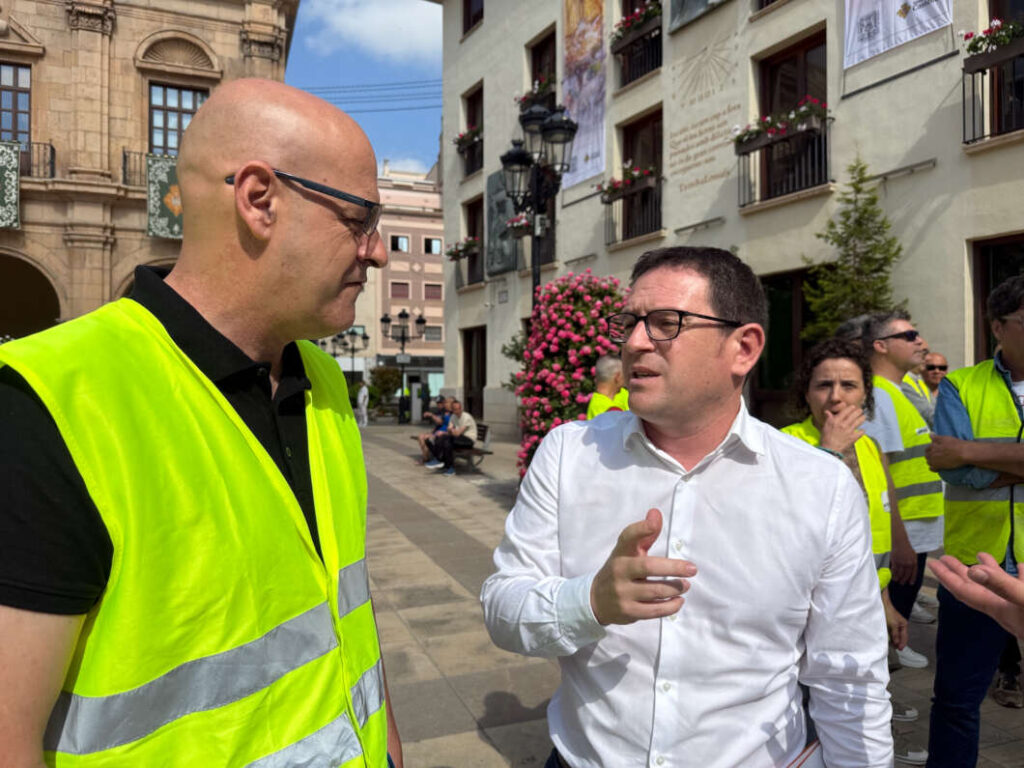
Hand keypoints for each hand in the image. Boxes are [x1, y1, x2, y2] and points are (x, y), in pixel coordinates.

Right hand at [590, 509, 696, 624]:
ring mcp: (622, 592)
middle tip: (692, 569)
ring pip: (656, 590)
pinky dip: (671, 606)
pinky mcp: (628, 611)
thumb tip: (656, 513)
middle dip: (673, 568)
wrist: (596, 600)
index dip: (641, 528)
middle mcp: (619, 571)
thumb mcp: (627, 552)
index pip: (628, 537)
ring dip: (675, 588)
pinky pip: (654, 611)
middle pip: (648, 566)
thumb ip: (644, 535)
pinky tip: (678, 601)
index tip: (654, 520)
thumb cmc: (620, 570)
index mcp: (620, 553)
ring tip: (685, 585)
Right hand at [819, 404, 864, 455]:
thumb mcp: (825, 426)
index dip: (851, 408)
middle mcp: (844, 424)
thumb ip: (828, 418)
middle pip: (854, 415)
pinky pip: (860, 432)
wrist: (829, 449)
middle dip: (858, 411)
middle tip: (860, 410)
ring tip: (863, 417)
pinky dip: (862, 431)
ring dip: (862, 418)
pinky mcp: (853, 438)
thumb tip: (827, 411)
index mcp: (836, 421)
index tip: (853, 407)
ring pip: (858, 422)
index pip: (846, 411)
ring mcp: (849, 431)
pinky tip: (862, 430)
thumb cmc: (826, 437)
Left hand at [882, 592, 907, 649]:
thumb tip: (897, 643)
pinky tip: (888, 638)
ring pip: (896, 634)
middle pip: (901, 636)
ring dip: (894, 640)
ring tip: (892, 645)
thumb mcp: (893, 624)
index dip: (902, 644)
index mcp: (903, 625)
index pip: (904, 637)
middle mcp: (900, 625)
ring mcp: (895, 624)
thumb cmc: (889, 612)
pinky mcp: (889, 623)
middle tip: (895, 649)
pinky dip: (890, 636)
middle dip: (898, 643)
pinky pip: (891, 631)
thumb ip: (895, 634)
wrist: (883, 603)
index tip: (899, 649)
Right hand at [890, 533, 916, 584]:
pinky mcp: (895, 561)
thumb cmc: (906, 548)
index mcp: (914, 562)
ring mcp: (901, 563)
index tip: (910, 583)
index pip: (914, 573)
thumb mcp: (913, 555)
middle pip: (906, 574)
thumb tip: (910, 570)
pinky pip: (894, 570)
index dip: (912, 579)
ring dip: (898, 578)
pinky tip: (892, 576)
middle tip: (902, 583)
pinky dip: (893, 574)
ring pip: (900, 573)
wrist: (900, 542)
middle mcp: (908, 563)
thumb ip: (912, 563)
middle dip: (904, 580)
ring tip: (896, 581)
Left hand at [925, 434, 966, 470]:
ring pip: (929, 462)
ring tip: (937, 462)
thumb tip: (930, 434)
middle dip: (930, 456)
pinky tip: (937, 468)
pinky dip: (934, 468)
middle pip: (927, 456)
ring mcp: (934, 460)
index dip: (930, 450)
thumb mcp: (945, 438)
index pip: (927, 449)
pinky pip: (932, 469)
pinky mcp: (938, 466)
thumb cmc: (956, 444)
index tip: (933, 451)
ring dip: (931, 462)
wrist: (963, 453)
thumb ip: (936, 437)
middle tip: (935, 457)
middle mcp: (932, 453)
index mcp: (933, 446)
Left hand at [928, 553, 1023, 637]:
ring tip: (981, 555)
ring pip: (999, 587)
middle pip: (975, 588)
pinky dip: (1019, 576)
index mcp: (996, 608)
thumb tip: (973, 571)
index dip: (946, 576)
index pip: (963, 590)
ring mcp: (1019, 609)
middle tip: (945, 558)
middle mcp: (1004, 609)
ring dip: (989, 572)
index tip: (932, 564)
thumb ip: (1001, 586)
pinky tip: (1021, 567)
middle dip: (959, 572)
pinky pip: (1022, 589)